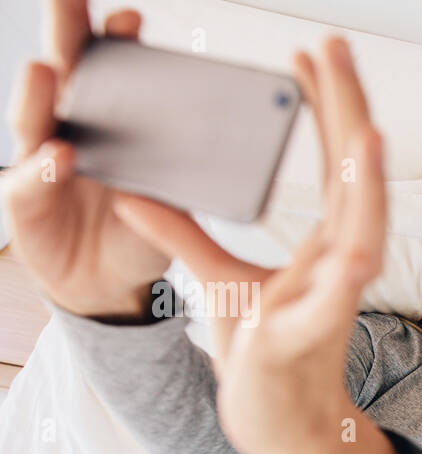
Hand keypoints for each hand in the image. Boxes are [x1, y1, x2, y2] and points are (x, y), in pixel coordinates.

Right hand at [3, 1, 171, 317]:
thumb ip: (184, 181)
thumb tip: (222, 154)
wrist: (110, 284)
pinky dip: (45, 167)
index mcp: (113, 123)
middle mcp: (73, 128)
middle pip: (67, 74)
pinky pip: (32, 180)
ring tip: (47, 71)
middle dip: (65, 33)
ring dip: (41, 93)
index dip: (120, 44)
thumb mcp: (173, 207)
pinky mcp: (25, 199)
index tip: (131, 19)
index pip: (115, 73)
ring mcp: (44, 158)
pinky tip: (59, 154)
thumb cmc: (141, 231)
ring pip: (36, 117)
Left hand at [109, 34, 385, 453]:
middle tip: (335, 48)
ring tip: (368, 132)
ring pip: (362, 234)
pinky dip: (347, 276)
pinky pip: (334, 306)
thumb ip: (182, 230)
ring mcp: (330, 300)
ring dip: (368, 187)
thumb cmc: (261, 354)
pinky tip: (356, 251)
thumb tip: (129, 187)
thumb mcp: (217, 279)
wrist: (275, 425)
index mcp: (325, 245)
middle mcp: (340, 265)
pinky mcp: (307, 337)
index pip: (332, 165)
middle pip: (354, 180)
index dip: (323, 109)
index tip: (307, 56)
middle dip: (347, 112)